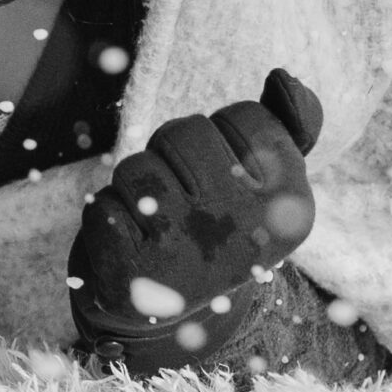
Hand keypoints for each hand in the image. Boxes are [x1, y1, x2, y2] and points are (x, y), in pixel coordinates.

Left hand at [68, 68, 322, 377]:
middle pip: (185, 133)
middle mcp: (245, 233)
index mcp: (290, 207)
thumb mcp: (266, 184)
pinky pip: (101, 205)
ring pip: (136, 167)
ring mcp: (187, 257)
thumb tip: (283, 78)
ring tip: (157, 220)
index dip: (223, 132)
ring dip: (135, 185)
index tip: (228, 171)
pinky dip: (108, 216)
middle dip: (172, 151)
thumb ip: (285, 124)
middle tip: (184, 194)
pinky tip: (131, 245)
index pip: (246, 116)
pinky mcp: (133, 277)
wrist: (177, 314)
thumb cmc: (220, 227)